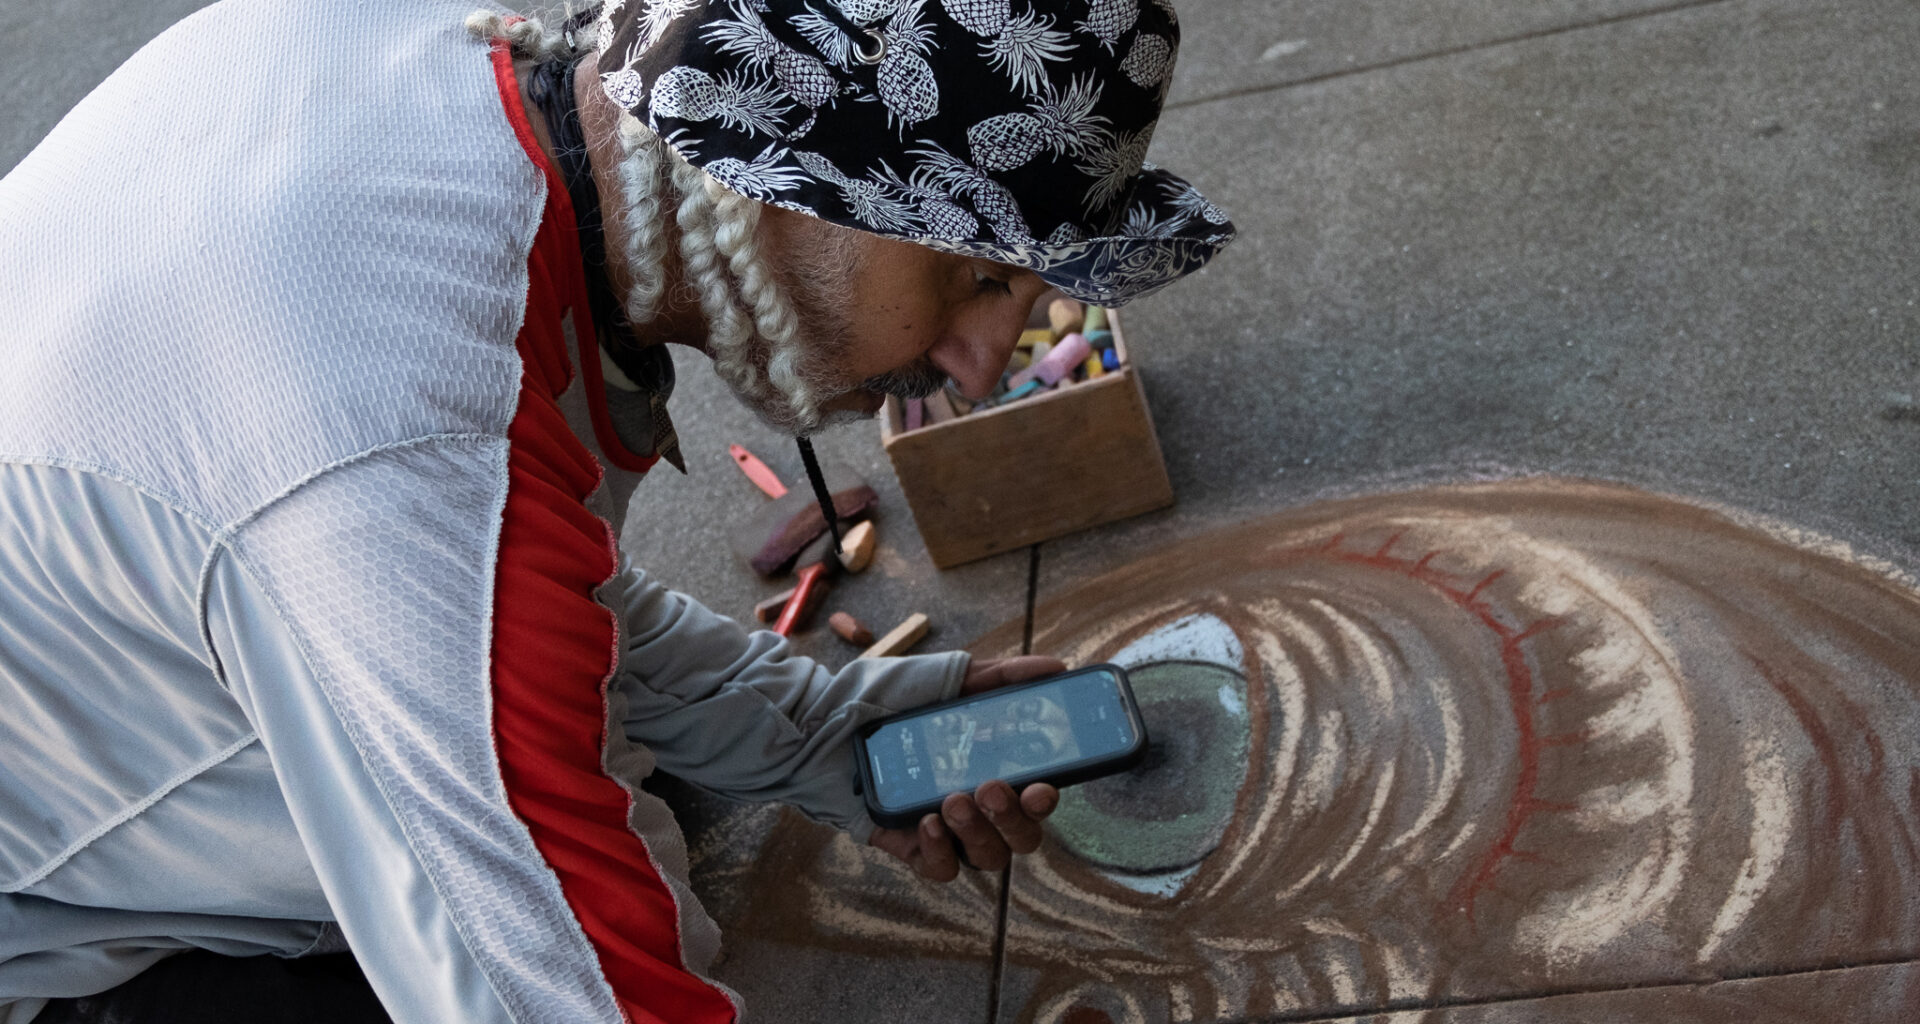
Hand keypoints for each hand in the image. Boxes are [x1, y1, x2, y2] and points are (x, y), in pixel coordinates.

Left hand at [868, 655, 1065, 880]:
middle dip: (1012, 818)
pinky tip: (927, 822)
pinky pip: (943, 869)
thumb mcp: (949, 678)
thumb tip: (1054, 667)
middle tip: (989, 788)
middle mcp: (980, 806)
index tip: (1040, 788)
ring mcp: (950, 831)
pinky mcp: (916, 848)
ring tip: (952, 799)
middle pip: (1022, 836)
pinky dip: (941, 851)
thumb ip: (1001, 675)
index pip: (1037, 798)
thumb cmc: (892, 699)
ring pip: (988, 857)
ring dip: (978, 832)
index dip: (1045, 800)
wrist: (828, 721)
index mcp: (997, 769)